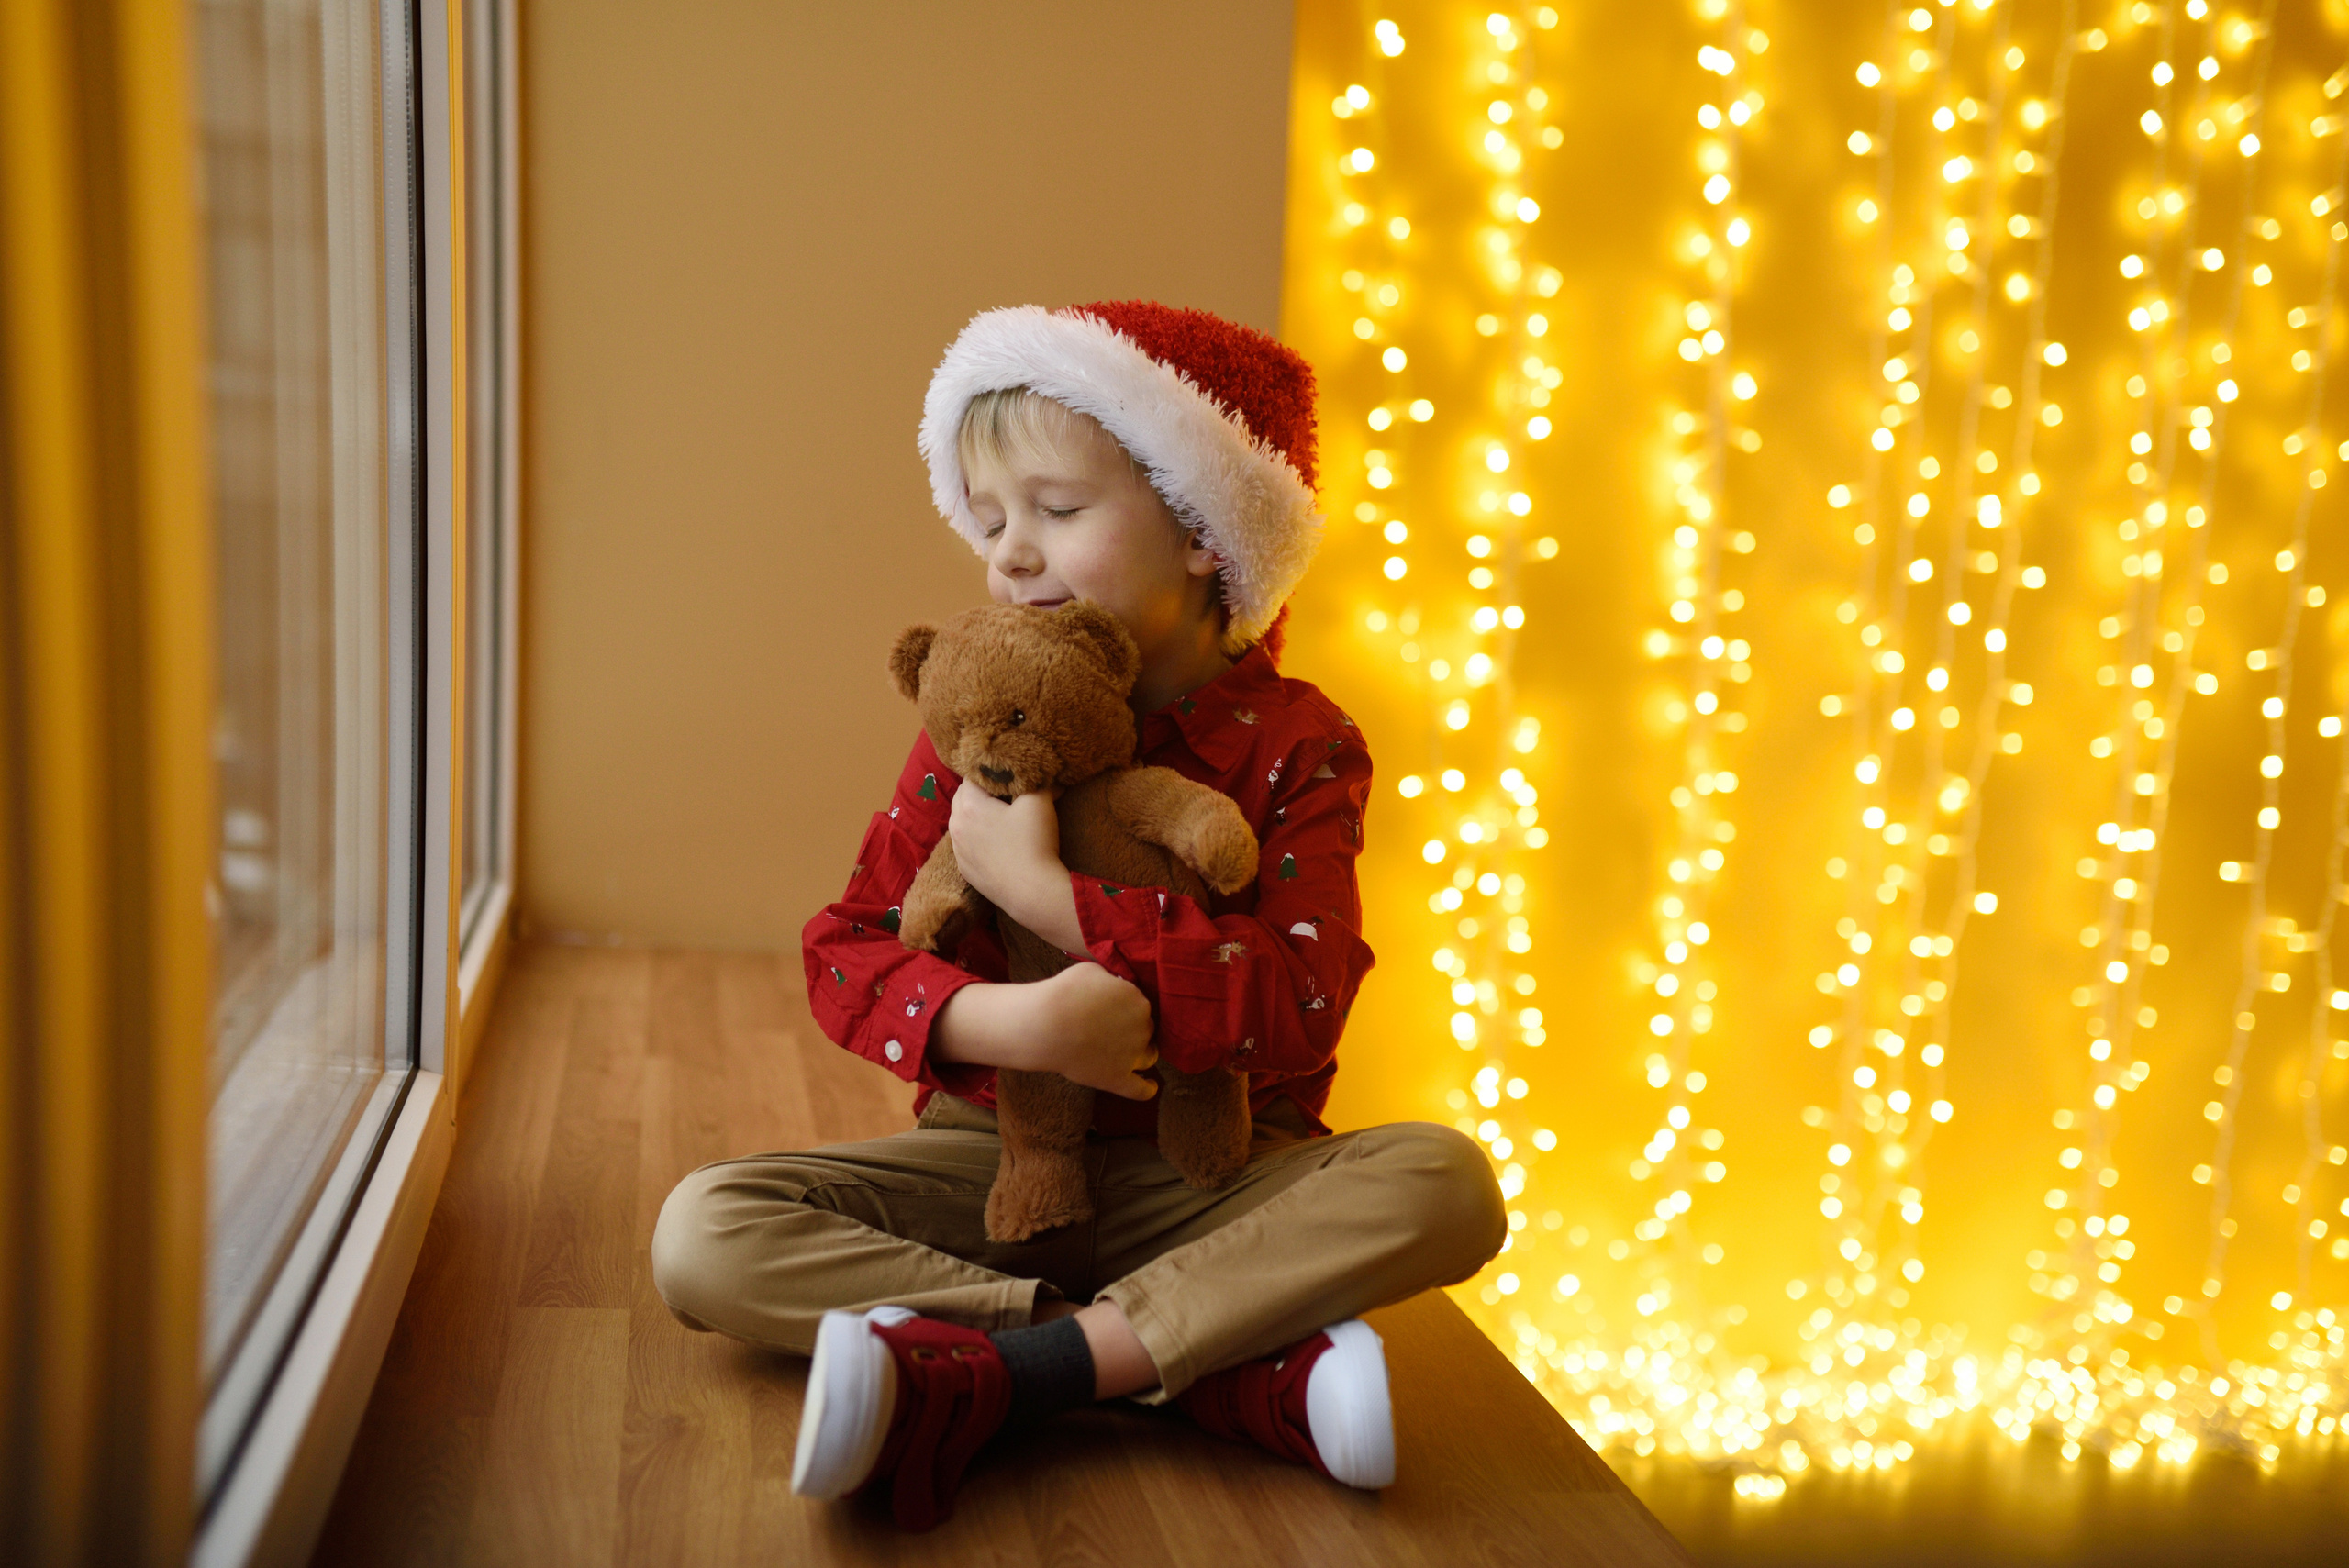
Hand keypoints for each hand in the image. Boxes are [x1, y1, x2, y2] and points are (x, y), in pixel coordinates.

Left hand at [950, 785, 1083, 949]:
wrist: (1032, 892)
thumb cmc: (1033, 842)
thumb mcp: (1039, 800)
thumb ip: (1035, 780)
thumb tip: (1041, 774)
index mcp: (969, 806)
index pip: (971, 777)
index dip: (989, 773)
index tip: (1005, 776)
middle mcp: (956, 827)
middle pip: (962, 798)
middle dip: (980, 792)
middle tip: (1003, 793)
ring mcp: (958, 851)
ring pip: (961, 823)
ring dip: (976, 816)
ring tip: (999, 817)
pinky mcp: (965, 871)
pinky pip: (966, 846)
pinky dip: (977, 839)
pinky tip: (996, 843)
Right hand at [1031, 964, 1157, 1099]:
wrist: (1046, 1026)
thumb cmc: (1064, 994)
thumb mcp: (1091, 971)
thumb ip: (1111, 980)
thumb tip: (1116, 986)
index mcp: (1137, 1000)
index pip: (1139, 1004)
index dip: (1125, 1007)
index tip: (1111, 1009)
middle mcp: (1142, 1027)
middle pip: (1145, 1028)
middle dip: (1133, 1028)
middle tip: (1111, 1030)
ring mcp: (1132, 1055)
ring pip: (1149, 1056)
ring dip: (1144, 1053)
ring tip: (1131, 1054)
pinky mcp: (1118, 1078)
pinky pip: (1141, 1090)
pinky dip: (1148, 1089)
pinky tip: (1151, 1085)